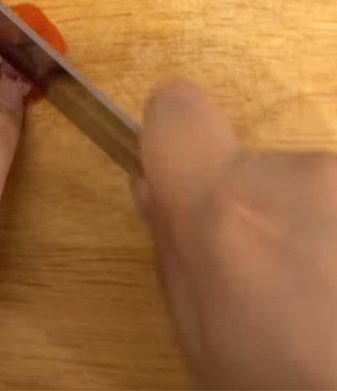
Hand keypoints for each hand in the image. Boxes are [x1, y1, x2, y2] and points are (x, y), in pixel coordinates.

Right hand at [136, 80, 336, 389]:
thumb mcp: (204, 340)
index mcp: (225, 210)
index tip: (184, 181)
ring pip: (312, 188)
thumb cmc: (285, 384)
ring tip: (330, 300)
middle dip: (254, 208)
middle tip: (276, 282)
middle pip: (252, 164)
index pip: (176, 108)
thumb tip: (152, 185)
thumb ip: (171, 248)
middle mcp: (299, 177)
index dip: (171, 138)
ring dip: (312, 228)